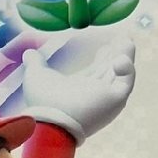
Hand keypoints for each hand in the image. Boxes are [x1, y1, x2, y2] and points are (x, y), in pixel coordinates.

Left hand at [21, 37, 135, 142]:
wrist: (52, 118)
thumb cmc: (43, 101)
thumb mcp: (36, 76)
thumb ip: (34, 63)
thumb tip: (29, 53)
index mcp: (79, 90)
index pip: (95, 73)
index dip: (102, 59)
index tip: (106, 46)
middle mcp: (94, 95)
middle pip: (110, 73)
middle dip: (116, 56)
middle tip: (123, 38)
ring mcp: (106, 98)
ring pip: (121, 75)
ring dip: (126, 56)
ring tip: (127, 40)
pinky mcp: (115, 99)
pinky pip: (127, 82)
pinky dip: (128, 68)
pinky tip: (120, 58)